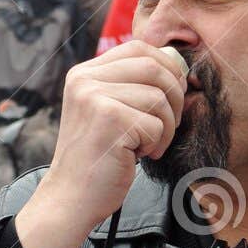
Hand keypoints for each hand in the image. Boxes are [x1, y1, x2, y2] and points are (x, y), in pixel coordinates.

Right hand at [13, 40, 185, 247]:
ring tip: (147, 146)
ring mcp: (96, 98)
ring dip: (166, 127)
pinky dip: (157, 144)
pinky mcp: (110, 119)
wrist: (70, 198)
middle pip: (154, 67)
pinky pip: (157, 124)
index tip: (173, 93)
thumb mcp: (105, 112)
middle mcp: (86, 80)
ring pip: (160, 98)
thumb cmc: (96, 160)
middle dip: (174, 96)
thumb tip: (177, 67)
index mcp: (83, 74)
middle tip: (168, 123)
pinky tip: (137, 156)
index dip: (166, 66)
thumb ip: (128, 87)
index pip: (138, 48)